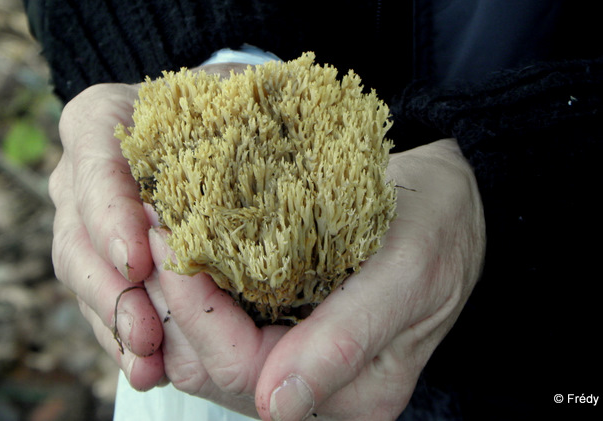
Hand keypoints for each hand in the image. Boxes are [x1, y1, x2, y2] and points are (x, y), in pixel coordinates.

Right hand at [49, 62, 249, 389]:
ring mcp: (86, 222)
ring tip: (151, 360)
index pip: (94, 159)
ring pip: (83, 277)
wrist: (205, 127)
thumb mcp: (238, 88)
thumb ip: (252, 92)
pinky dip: (122, 338)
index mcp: (103, 119)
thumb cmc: (225, 104)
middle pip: (77, 233)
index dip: (109, 209)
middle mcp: (82, 174)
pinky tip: (151, 369)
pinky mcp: (101, 262)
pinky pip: (99, 303)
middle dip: (111, 287)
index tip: (139, 257)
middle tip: (148, 329)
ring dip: (115, 322)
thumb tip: (294, 101)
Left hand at [148, 138, 484, 419]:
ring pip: (204, 351)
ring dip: (171, 295)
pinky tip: (182, 245)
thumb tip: (279, 406)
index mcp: (353, 390)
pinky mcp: (286, 328)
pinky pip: (219, 324)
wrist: (453, 202)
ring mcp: (297, 360)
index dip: (192, 308)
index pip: (240, 366)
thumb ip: (346, 342)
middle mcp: (316, 388)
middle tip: (149, 224)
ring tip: (156, 230)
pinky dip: (191, 289)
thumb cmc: (439, 227)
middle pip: (211, 367)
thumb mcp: (405, 274)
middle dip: (169, 298)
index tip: (164, 235)